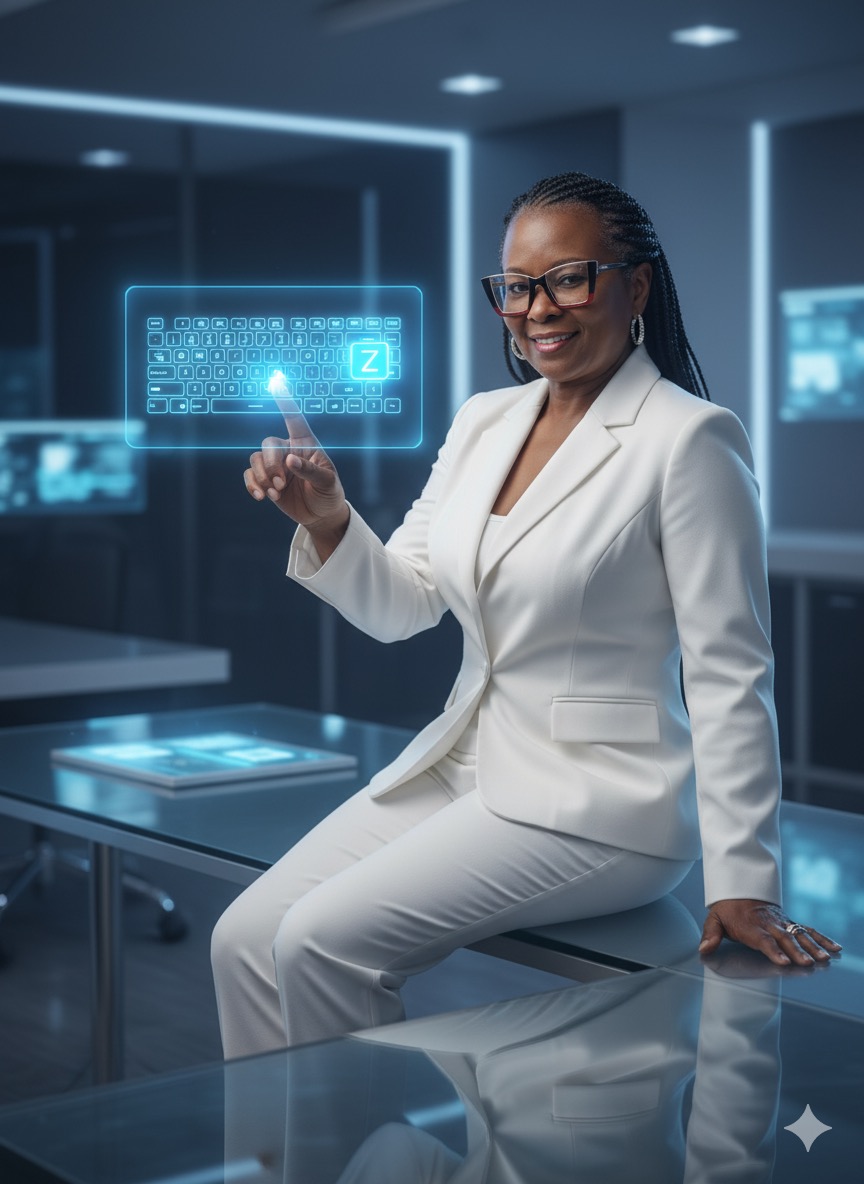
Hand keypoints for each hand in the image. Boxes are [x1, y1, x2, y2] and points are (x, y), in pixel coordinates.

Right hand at [244, 373, 348, 543]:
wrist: (320, 514)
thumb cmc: (328, 493)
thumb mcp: (327, 482)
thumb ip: (310, 470)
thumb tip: (290, 460)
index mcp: (306, 444)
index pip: (294, 419)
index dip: (285, 401)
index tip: (275, 381)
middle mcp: (288, 450)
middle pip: (268, 444)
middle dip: (271, 465)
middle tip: (280, 484)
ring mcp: (275, 465)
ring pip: (256, 459)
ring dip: (262, 477)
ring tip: (275, 494)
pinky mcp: (266, 480)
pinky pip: (250, 475)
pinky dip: (252, 485)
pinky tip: (261, 498)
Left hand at [698, 899, 841, 967]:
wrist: (739, 888)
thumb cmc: (727, 909)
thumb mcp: (714, 919)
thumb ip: (710, 935)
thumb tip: (704, 949)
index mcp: (750, 926)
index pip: (763, 940)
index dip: (773, 951)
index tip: (783, 961)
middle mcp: (768, 925)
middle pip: (784, 939)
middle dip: (797, 951)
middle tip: (808, 963)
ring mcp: (781, 923)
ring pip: (799, 935)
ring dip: (812, 946)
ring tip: (824, 958)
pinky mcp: (789, 923)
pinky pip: (807, 930)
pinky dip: (821, 938)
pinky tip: (834, 948)